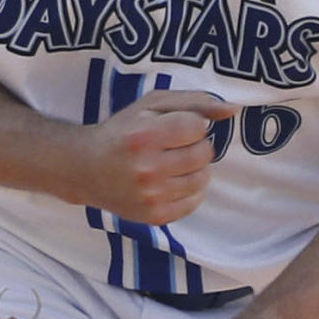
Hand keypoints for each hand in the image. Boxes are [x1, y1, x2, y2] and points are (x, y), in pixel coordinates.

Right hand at [74, 90, 236, 222]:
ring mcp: (151, 196)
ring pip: (202, 178)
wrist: (86, 168)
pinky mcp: (154, 216)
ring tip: (173, 163)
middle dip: (195, 145)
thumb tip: (232, 110)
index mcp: (144, 135)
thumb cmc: (123, 130)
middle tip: (173, 145)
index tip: (175, 126)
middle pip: (203, 153)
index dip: (191, 124)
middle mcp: (147, 168)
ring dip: (195, 168)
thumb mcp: (152, 104)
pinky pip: (194, 202)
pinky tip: (171, 181)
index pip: (197, 126)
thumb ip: (195, 102)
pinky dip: (189, 190)